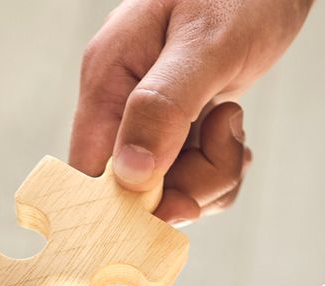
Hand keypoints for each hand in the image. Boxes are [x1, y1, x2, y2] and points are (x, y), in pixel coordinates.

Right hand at [72, 0, 307, 220]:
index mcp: (108, 77)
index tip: (170, 203)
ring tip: (232, 122)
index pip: (90, 170)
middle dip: (188, 185)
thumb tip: (131, 175)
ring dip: (213, 175)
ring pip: (172, 189)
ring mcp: (152, 119)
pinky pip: (195, 177)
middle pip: (136, 191)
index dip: (124, 203)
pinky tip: (234, 133)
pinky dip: (222, 168)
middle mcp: (122, 103)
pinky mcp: (181, 127)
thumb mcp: (206, 43)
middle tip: (224, 138)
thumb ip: (164, 105)